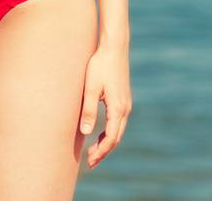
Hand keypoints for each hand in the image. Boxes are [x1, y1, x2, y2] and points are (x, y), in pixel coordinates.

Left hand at [79, 43, 131, 168]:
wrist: (114, 49)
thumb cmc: (99, 66)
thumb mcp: (90, 88)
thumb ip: (88, 110)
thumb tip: (86, 133)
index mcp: (118, 109)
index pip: (111, 138)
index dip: (101, 152)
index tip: (90, 161)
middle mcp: (125, 109)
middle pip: (116, 138)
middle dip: (104, 151)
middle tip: (90, 163)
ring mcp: (126, 104)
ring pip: (118, 131)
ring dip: (106, 143)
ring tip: (93, 152)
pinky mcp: (123, 99)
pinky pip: (118, 122)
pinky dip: (109, 132)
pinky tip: (99, 134)